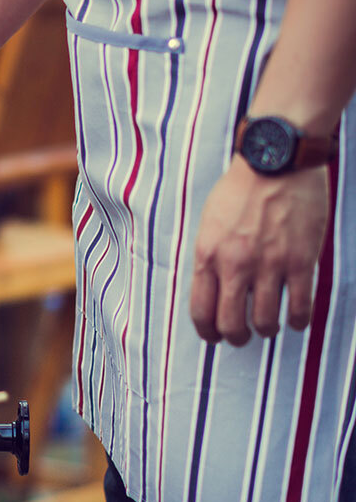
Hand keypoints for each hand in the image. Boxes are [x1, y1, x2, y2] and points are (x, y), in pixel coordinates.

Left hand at [189, 160, 328, 345]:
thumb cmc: (239, 189)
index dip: (208, 332)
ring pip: (266, 321)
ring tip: (269, 326)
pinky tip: (296, 320)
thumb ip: (210, 256)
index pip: (201, 310)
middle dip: (236, 338)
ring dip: (267, 330)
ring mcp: (269, 265)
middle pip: (231, 324)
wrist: (275, 163)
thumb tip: (213, 288)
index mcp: (208, 254)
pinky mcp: (300, 261)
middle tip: (242, 337)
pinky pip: (300, 306)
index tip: (215, 337)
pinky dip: (298, 321)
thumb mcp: (209, 223)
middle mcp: (235, 265)